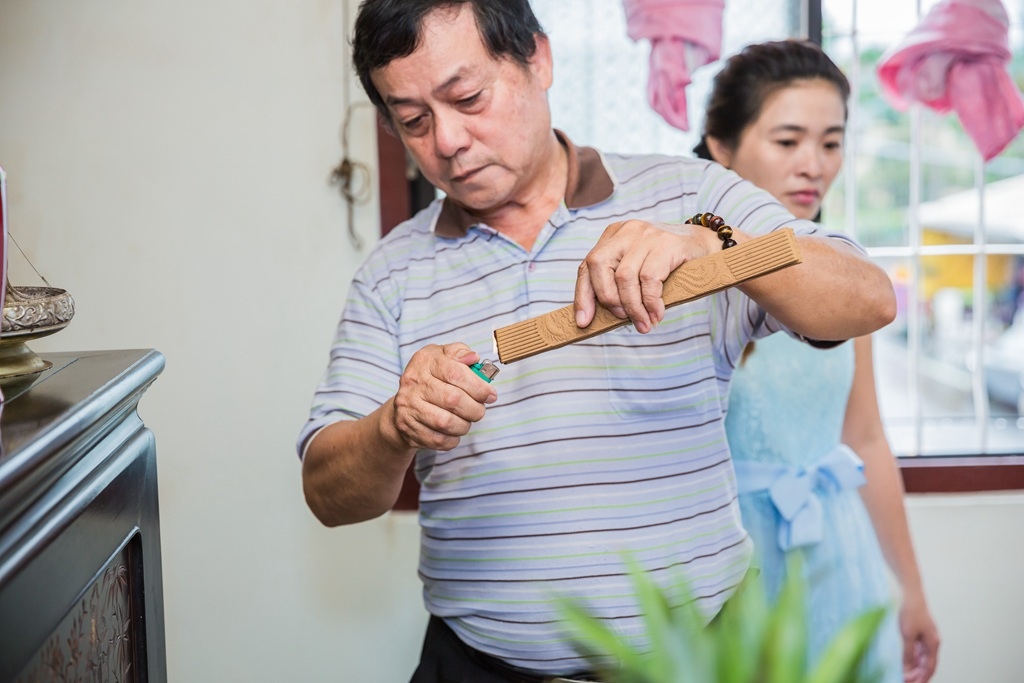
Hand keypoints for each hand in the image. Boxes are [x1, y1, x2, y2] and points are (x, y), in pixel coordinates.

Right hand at [389, 343, 497, 451]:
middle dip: (475, 409)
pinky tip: (454, 432)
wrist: (404, 403)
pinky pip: (437, 439)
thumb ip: (460, 353)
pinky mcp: (407, 427)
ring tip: (466, 420)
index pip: (456, 373)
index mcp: (425, 361)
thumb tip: (473, 358)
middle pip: (453, 399)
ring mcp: (408, 406)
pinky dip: (452, 439)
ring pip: (445, 422)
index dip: (478, 386)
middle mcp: (413, 382)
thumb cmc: (432, 377)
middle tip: (479, 410)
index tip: (490, 395)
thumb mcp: (443, 356)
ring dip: (464, 425)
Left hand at [573, 219, 717, 332]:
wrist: (706, 246)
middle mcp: (626, 231)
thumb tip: (594, 318)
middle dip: (607, 298)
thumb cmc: (668, 264)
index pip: (587, 265)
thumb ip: (617, 284)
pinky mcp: (666, 244)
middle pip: (599, 266)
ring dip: (632, 307)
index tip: (583, 322)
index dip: (583, 295)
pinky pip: (649, 280)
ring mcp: (645, 235)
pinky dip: (650, 303)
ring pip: (624, 277)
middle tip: (622, 318)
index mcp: (613, 236)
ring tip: (644, 324)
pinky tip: (657, 314)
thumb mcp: (638, 268)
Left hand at [899, 590, 939, 682]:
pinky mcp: (919, 633)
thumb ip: (907, 654)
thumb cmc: (911, 613)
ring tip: (905, 675)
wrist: (911, 595)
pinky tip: (905, 663)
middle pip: (927, 664)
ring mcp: (926, 638)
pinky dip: (912, 658)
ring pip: (922, 658)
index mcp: (933, 644)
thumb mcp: (907, 636)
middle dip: (918, 675)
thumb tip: (906, 669)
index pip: (930, 667)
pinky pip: (917, 650)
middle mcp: (932, 642)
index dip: (923, 678)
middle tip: (907, 681)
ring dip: (914, 667)